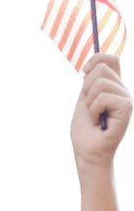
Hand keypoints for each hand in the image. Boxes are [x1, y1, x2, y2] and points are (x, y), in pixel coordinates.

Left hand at [70, 53, 132, 171]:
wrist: (87, 151)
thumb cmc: (84, 130)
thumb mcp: (84, 99)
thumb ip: (90, 80)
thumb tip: (92, 63)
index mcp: (113, 86)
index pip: (111, 59)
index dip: (97, 58)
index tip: (84, 71)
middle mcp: (122, 90)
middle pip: (101, 68)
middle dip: (86, 88)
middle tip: (90, 108)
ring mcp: (126, 98)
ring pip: (100, 82)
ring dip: (90, 102)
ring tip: (94, 116)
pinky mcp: (127, 108)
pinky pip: (103, 97)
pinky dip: (94, 110)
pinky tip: (98, 122)